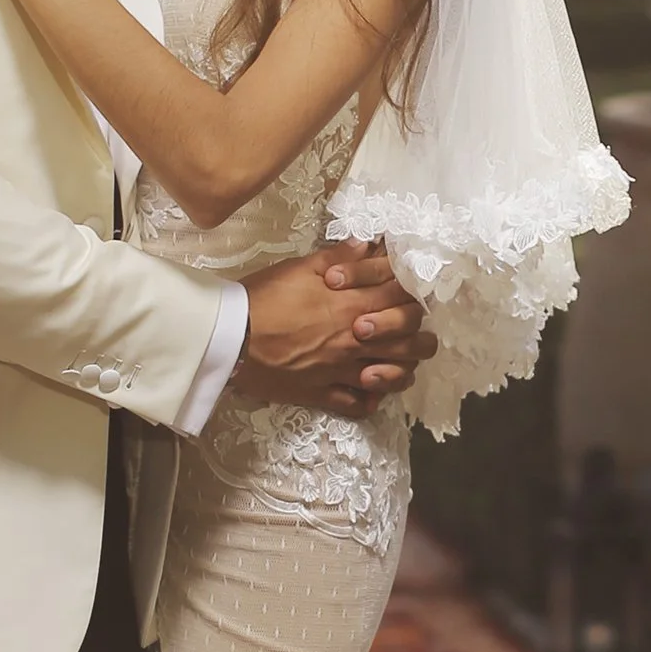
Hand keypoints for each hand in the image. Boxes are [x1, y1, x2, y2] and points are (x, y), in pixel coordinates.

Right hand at [240, 246, 436, 415]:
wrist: (229, 338)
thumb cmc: (263, 298)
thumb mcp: (301, 267)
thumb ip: (340, 258)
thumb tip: (369, 246)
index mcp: (355, 306)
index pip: (405, 300)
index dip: (412, 293)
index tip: (406, 290)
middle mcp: (357, 342)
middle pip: (413, 345)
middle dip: (421, 336)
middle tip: (412, 330)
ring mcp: (343, 372)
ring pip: (395, 378)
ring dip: (403, 369)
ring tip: (398, 361)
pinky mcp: (323, 394)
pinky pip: (359, 405)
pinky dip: (370, 400)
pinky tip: (368, 390)